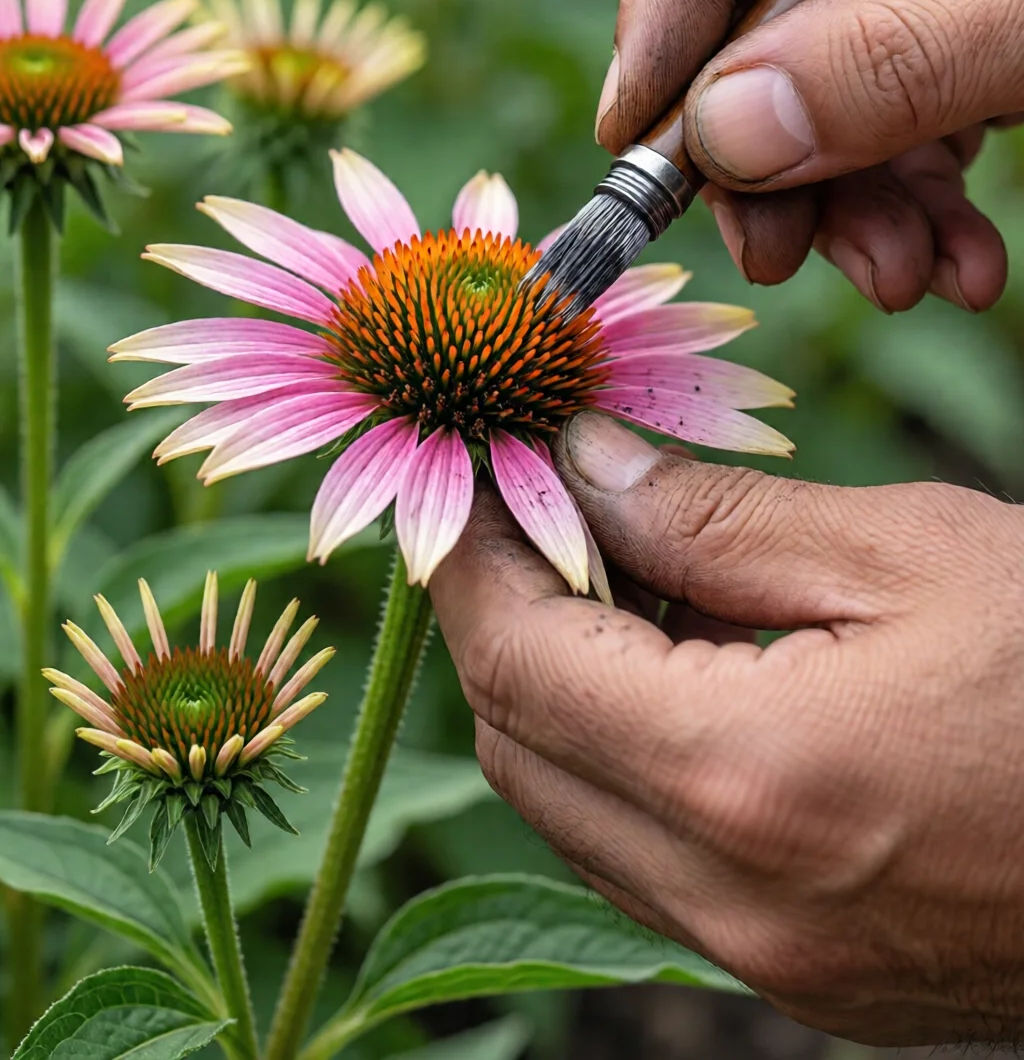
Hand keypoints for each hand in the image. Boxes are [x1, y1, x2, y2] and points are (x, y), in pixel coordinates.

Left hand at [430, 411, 1023, 1045]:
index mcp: (747, 779)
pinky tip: (689, 667)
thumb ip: (718, 519)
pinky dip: (630, 759)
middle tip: (540, 506)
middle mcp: (735, 902)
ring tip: (625, 571)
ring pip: (574, 812)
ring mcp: (771, 962)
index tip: (472, 473)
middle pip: (521, 746)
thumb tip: (585, 468)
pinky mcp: (811, 978)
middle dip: (503, 614)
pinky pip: (652, 862)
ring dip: (561, 687)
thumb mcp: (908, 554)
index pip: (518, 660)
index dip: (471, 555)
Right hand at [599, 0, 1023, 311]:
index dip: (672, 3)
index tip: (635, 137)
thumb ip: (899, 62)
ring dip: (857, 189)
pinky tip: (951, 256)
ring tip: (899, 277)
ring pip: (835, 54)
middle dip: (781, 138)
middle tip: (775, 254)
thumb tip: (721, 137)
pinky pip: (909, 82)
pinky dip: (919, 182)